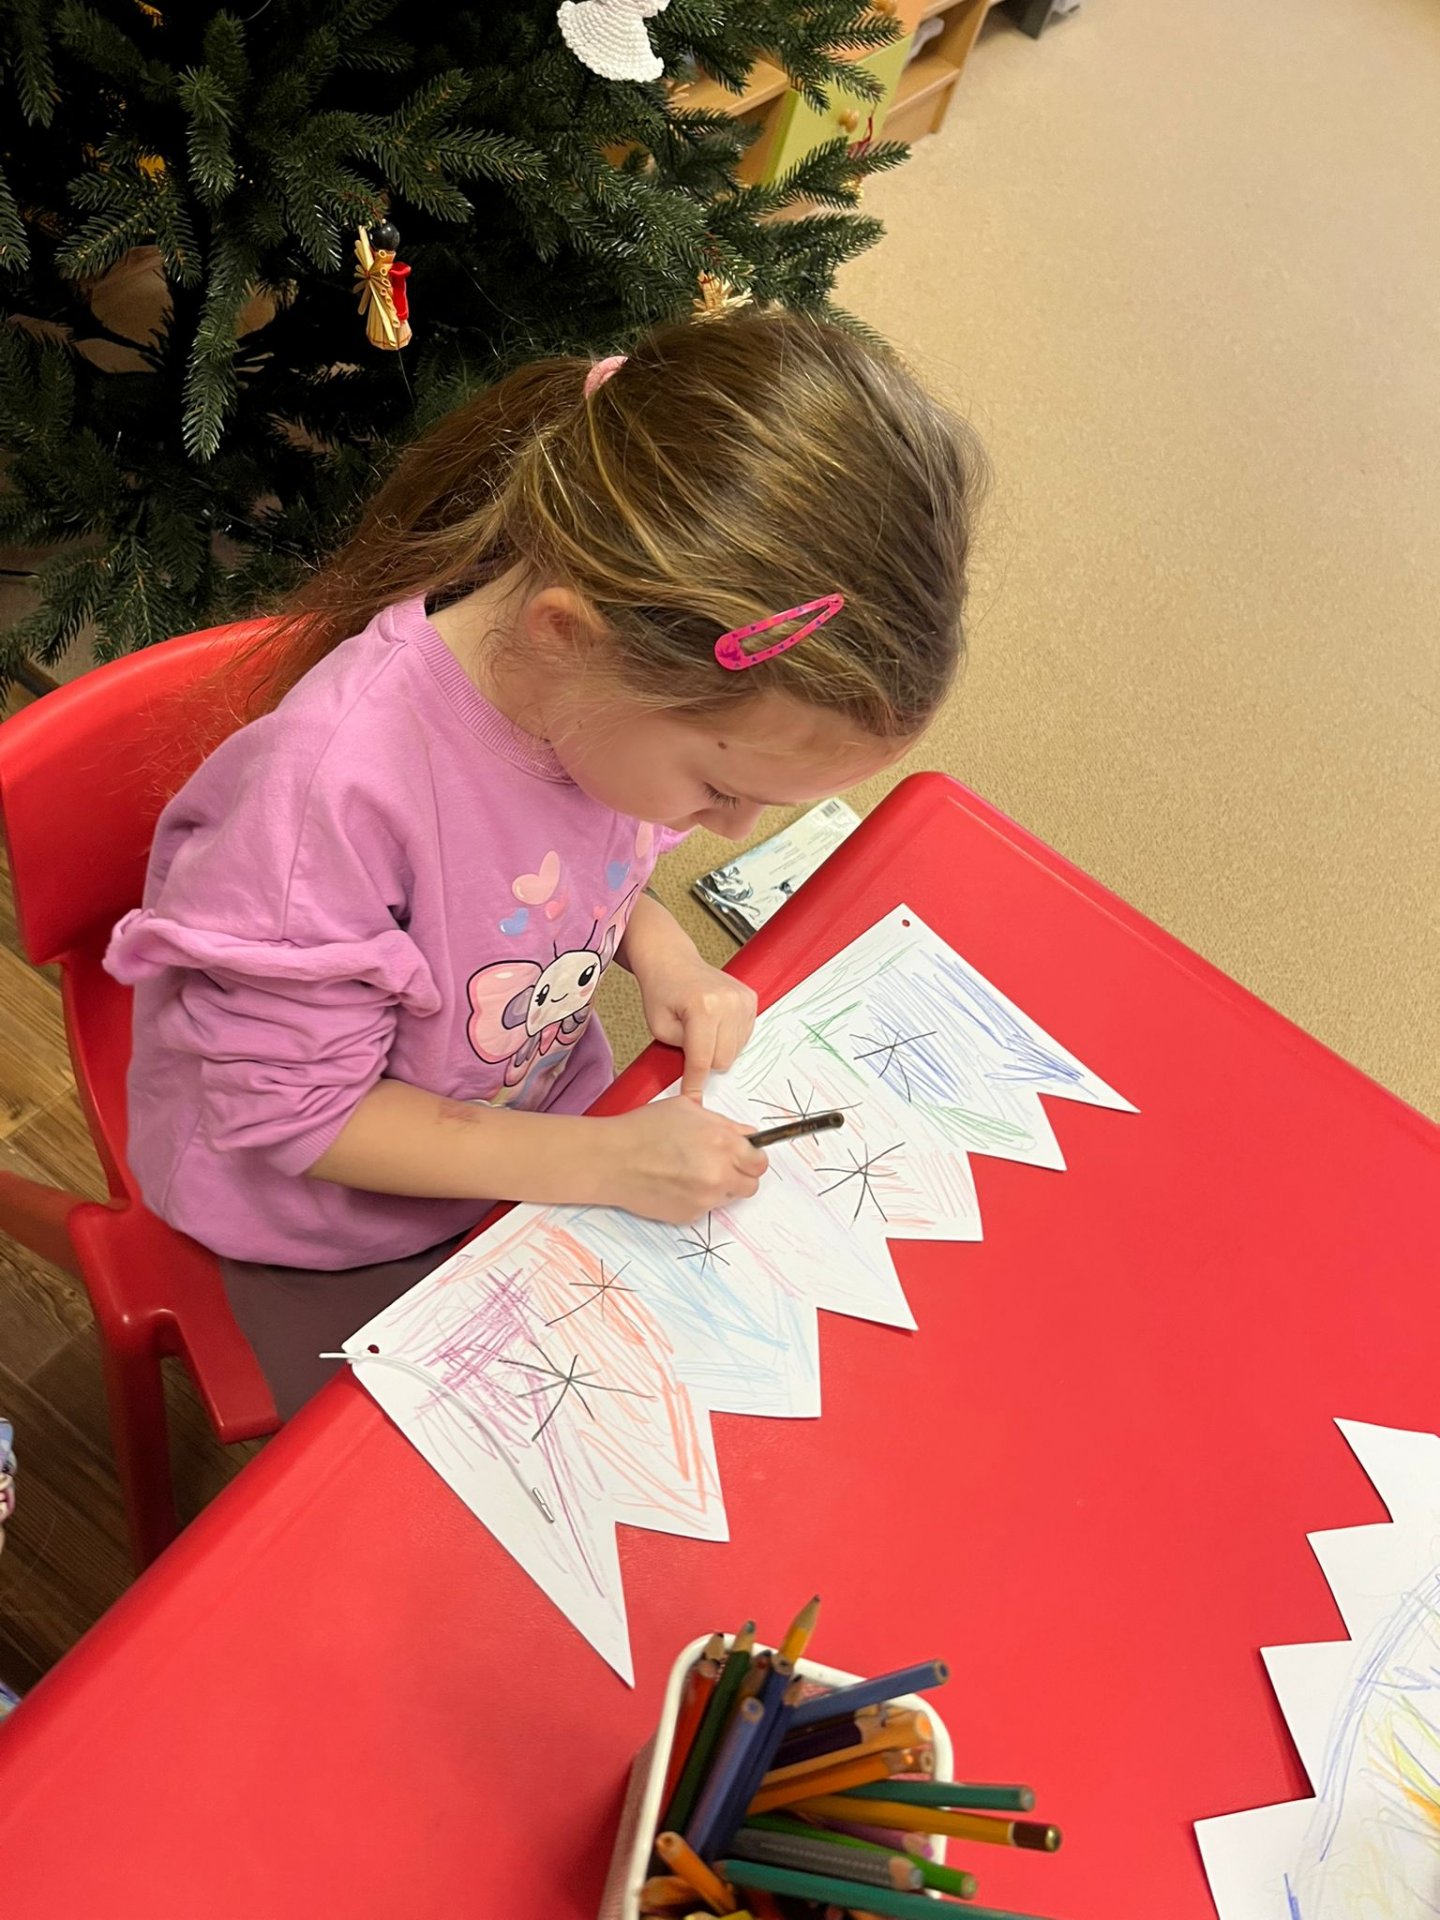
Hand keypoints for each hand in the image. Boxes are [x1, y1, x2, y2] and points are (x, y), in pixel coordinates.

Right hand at [595, 1101, 767, 1224]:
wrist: (611, 1160)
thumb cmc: (643, 1129)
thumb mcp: (686, 1108)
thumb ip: (723, 1124)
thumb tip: (745, 1135)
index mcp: (723, 1144)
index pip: (761, 1162)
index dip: (752, 1157)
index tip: (743, 1156)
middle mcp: (719, 1174)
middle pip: (751, 1186)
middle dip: (740, 1175)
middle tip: (719, 1164)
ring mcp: (704, 1199)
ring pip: (727, 1198)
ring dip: (718, 1187)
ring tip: (690, 1172)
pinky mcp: (688, 1216)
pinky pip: (704, 1209)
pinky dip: (696, 1199)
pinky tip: (675, 1183)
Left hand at [636, 950, 758, 1096]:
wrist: (672, 960)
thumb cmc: (662, 990)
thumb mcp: (659, 1027)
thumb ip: (681, 1053)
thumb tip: (700, 1076)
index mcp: (703, 1007)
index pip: (702, 1059)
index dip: (695, 1082)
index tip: (693, 1098)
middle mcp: (728, 1002)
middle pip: (723, 1060)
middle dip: (704, 1060)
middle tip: (689, 1043)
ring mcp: (743, 999)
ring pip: (735, 1051)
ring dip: (717, 1048)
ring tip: (701, 1028)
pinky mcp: (750, 999)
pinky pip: (744, 1036)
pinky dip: (728, 1037)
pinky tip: (715, 1023)